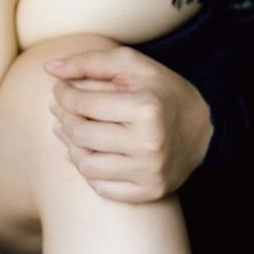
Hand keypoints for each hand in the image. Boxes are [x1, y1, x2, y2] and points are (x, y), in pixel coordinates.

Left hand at [43, 43, 213, 201]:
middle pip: (80, 135)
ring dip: (70, 145)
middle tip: (62, 108)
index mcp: (146, 108)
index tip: (61, 88)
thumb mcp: (131, 65)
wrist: (204, 129)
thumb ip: (88, 62)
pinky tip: (88, 151)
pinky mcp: (150, 192)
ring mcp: (150, 172)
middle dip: (63, 118)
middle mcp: (149, 144)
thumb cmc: (160, 91)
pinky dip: (88, 170)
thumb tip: (48, 68)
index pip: (82, 104)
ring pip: (85, 165)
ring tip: (70, 129)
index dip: (62, 94)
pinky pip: (101, 187)